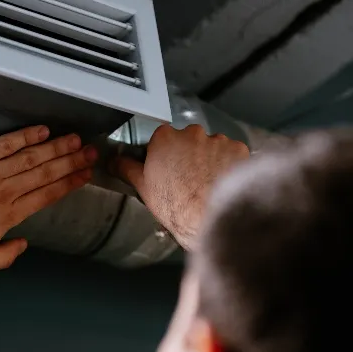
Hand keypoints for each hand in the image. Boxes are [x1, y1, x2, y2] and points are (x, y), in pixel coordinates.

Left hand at [0, 126, 97, 275]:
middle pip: (46, 173)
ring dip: (55, 147)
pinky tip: (42, 131)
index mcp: (10, 215)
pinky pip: (5, 144)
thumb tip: (22, 244)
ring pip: (31, 157)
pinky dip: (25, 136)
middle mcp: (6, 192)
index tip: (84, 175)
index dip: (69, 184)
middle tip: (90, 153)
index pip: (47, 195)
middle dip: (71, 162)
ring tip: (74, 139)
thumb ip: (7, 255)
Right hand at [113, 125, 248, 249]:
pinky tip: (222, 180)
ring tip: (207, 182)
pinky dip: (228, 163)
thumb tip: (114, 161)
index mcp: (165, 138)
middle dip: (188, 154)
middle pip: (188, 140)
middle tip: (187, 178)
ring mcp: (217, 140)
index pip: (162, 139)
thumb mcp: (143, 187)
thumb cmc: (175, 205)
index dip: (164, 155)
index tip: (166, 168)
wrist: (209, 217)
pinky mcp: (238, 149)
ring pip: (211, 146)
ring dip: (209, 159)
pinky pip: (232, 153)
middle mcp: (192, 133)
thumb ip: (127, 168)